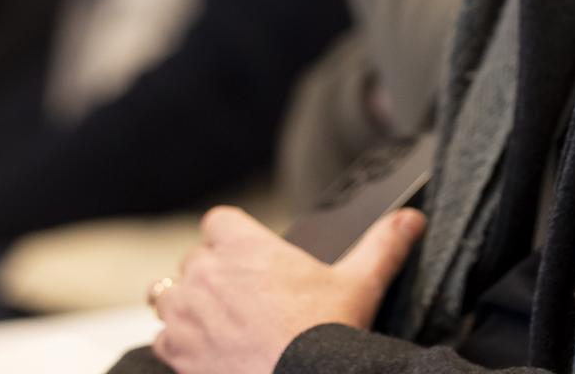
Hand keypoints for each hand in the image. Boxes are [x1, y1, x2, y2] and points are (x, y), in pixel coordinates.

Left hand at [150, 205, 425, 373]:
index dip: (233, 239)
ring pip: (171, 295)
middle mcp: (206, 271)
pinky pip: (164, 336)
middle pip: (196, 259)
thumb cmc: (323, 336)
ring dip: (189, 306)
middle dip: (214, 277)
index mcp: (244, 246)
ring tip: (220, 325)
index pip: (219, 221)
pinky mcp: (175, 348)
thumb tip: (410, 220)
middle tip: (246, 301)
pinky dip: (180, 344)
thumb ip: (382, 245)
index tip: (250, 259)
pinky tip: (208, 354)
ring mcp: (185, 310)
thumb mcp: (359, 284)